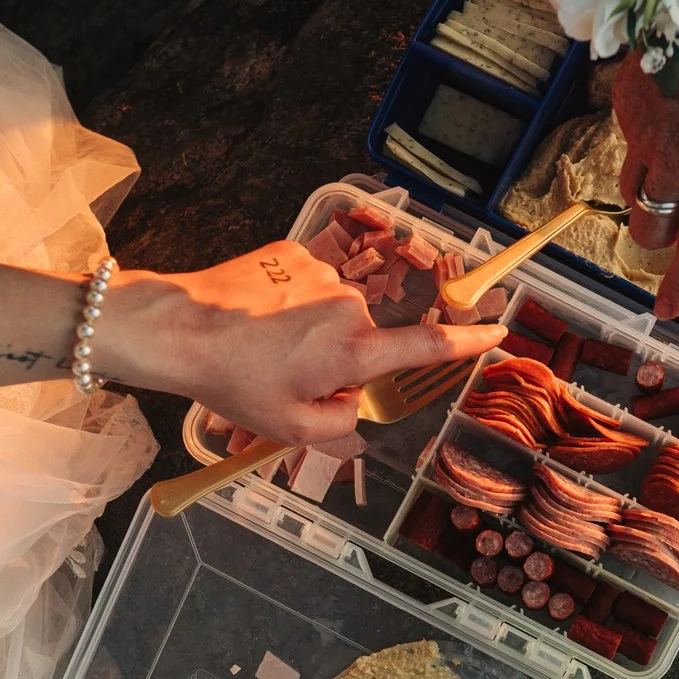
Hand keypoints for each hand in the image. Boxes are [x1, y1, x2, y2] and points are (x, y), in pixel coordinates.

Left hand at [110, 243, 504, 445]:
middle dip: (334, 361)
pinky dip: (288, 301)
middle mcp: (348, 306)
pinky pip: (306, 284)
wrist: (180, 328)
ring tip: (261, 344)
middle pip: (361, 340)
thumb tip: (350, 402)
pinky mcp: (294, 251)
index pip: (426, 346)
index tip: (498, 331)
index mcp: (354, 351)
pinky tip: (255, 315)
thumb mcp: (290, 427)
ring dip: (307, 330)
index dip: (466, 342)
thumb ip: (339, 425)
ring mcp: (322, 273)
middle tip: (284, 376)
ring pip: (331, 312)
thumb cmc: (234, 383)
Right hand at [617, 0, 678, 318]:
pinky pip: (630, 140)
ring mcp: (643, 131)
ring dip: (653, 192)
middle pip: (650, 227)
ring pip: (633, 188)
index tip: (668, 311)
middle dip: (662, 234)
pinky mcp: (624, 103)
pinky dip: (649, 139)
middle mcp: (678, 158)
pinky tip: (674, 103)